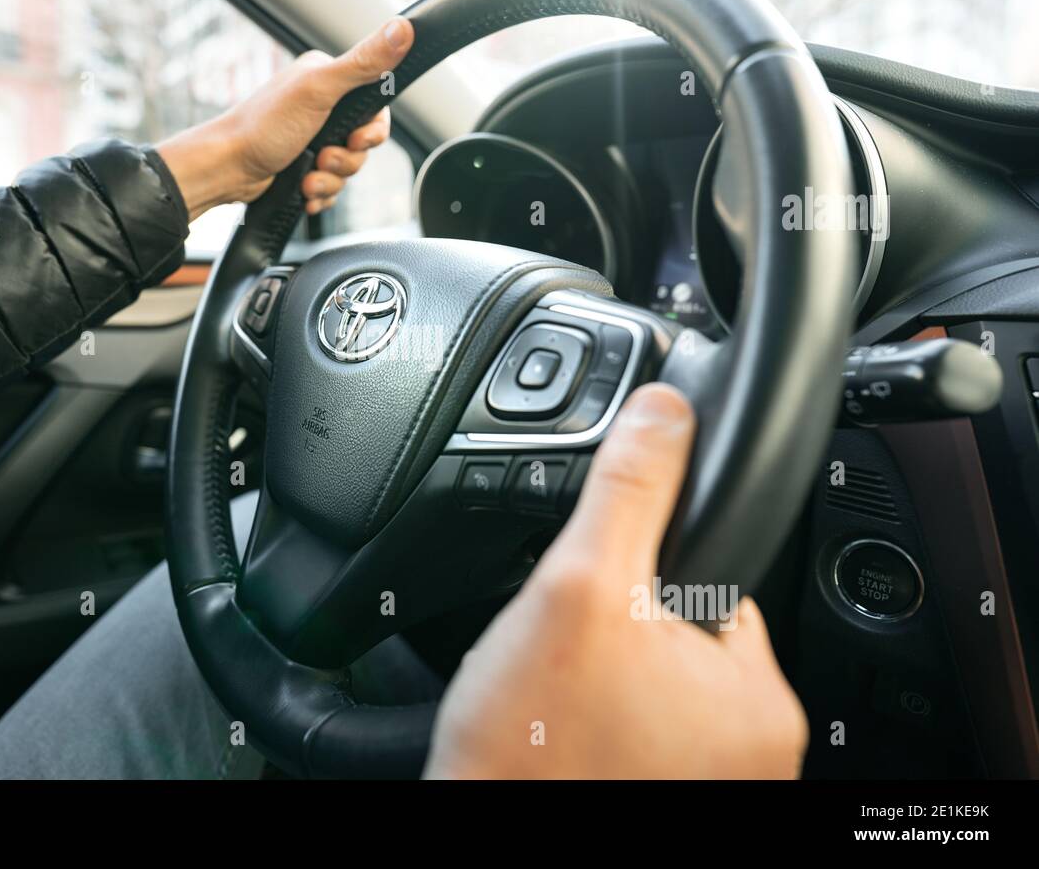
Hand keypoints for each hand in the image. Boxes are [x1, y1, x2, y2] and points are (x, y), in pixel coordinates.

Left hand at [157, 17, 413, 219]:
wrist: (226, 169)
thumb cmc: (262, 126)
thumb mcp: (319, 89)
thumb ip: (364, 63)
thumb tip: (403, 29)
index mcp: (327, 80)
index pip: (376, 106)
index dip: (372, 131)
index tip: (356, 139)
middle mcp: (321, 107)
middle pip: (364, 143)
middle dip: (346, 160)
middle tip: (322, 158)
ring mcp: (312, 139)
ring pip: (348, 168)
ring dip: (330, 180)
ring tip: (306, 178)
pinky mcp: (303, 167)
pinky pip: (331, 188)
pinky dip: (320, 194)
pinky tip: (303, 191)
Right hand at [423, 383, 808, 779]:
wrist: (479, 842)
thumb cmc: (527, 755)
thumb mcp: (577, 590)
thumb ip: (627, 492)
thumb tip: (664, 412)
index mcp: (758, 698)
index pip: (720, 584)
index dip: (644, 570)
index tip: (597, 594)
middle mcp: (750, 753)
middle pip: (679, 636)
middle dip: (616, 630)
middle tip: (560, 658)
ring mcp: (707, 786)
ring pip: (648, 687)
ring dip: (600, 677)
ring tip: (551, 698)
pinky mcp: (660, 797)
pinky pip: (631, 735)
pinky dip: (593, 723)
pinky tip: (555, 730)